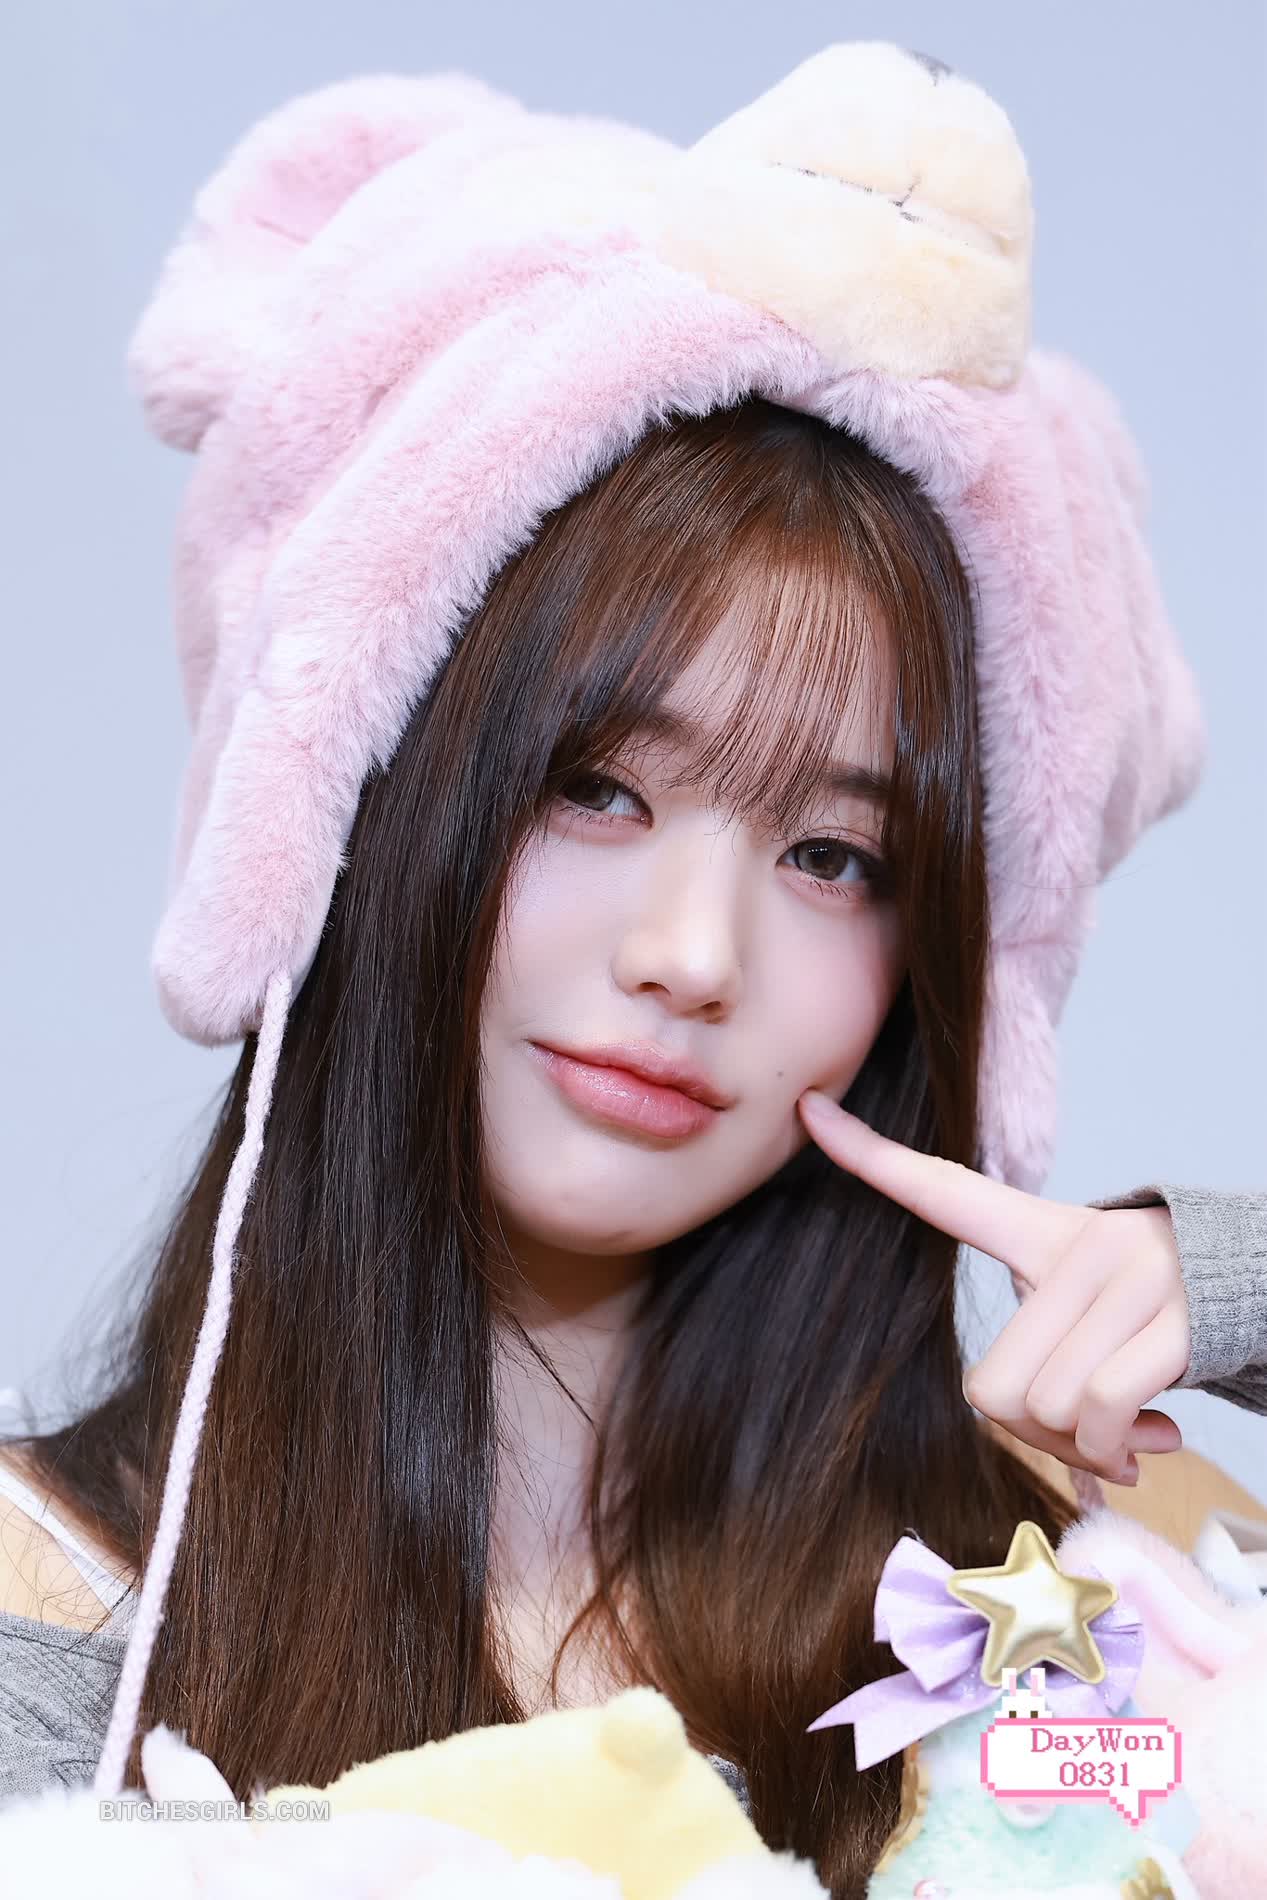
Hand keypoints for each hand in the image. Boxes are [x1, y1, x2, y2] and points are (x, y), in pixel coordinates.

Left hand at [797, 1091, 1191, 1484]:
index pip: (942, 1189)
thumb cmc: (1149, 1313)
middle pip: (994, 1385)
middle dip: (1034, 1435)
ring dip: (1088, 1448)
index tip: (808, 1110)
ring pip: (1050, 1406)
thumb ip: (1039, 1356)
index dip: (870, 1157)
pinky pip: (1103, 1410)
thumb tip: (1035, 1444)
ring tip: (1125, 1432)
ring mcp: (1127, 1279)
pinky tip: (1154, 1435)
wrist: (1259, 1288)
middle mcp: (1079, 1245)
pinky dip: (1122, 1448)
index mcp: (1039, 1233)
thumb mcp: (1083, 1309)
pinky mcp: (1173, 1320)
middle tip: (1078, 1434)